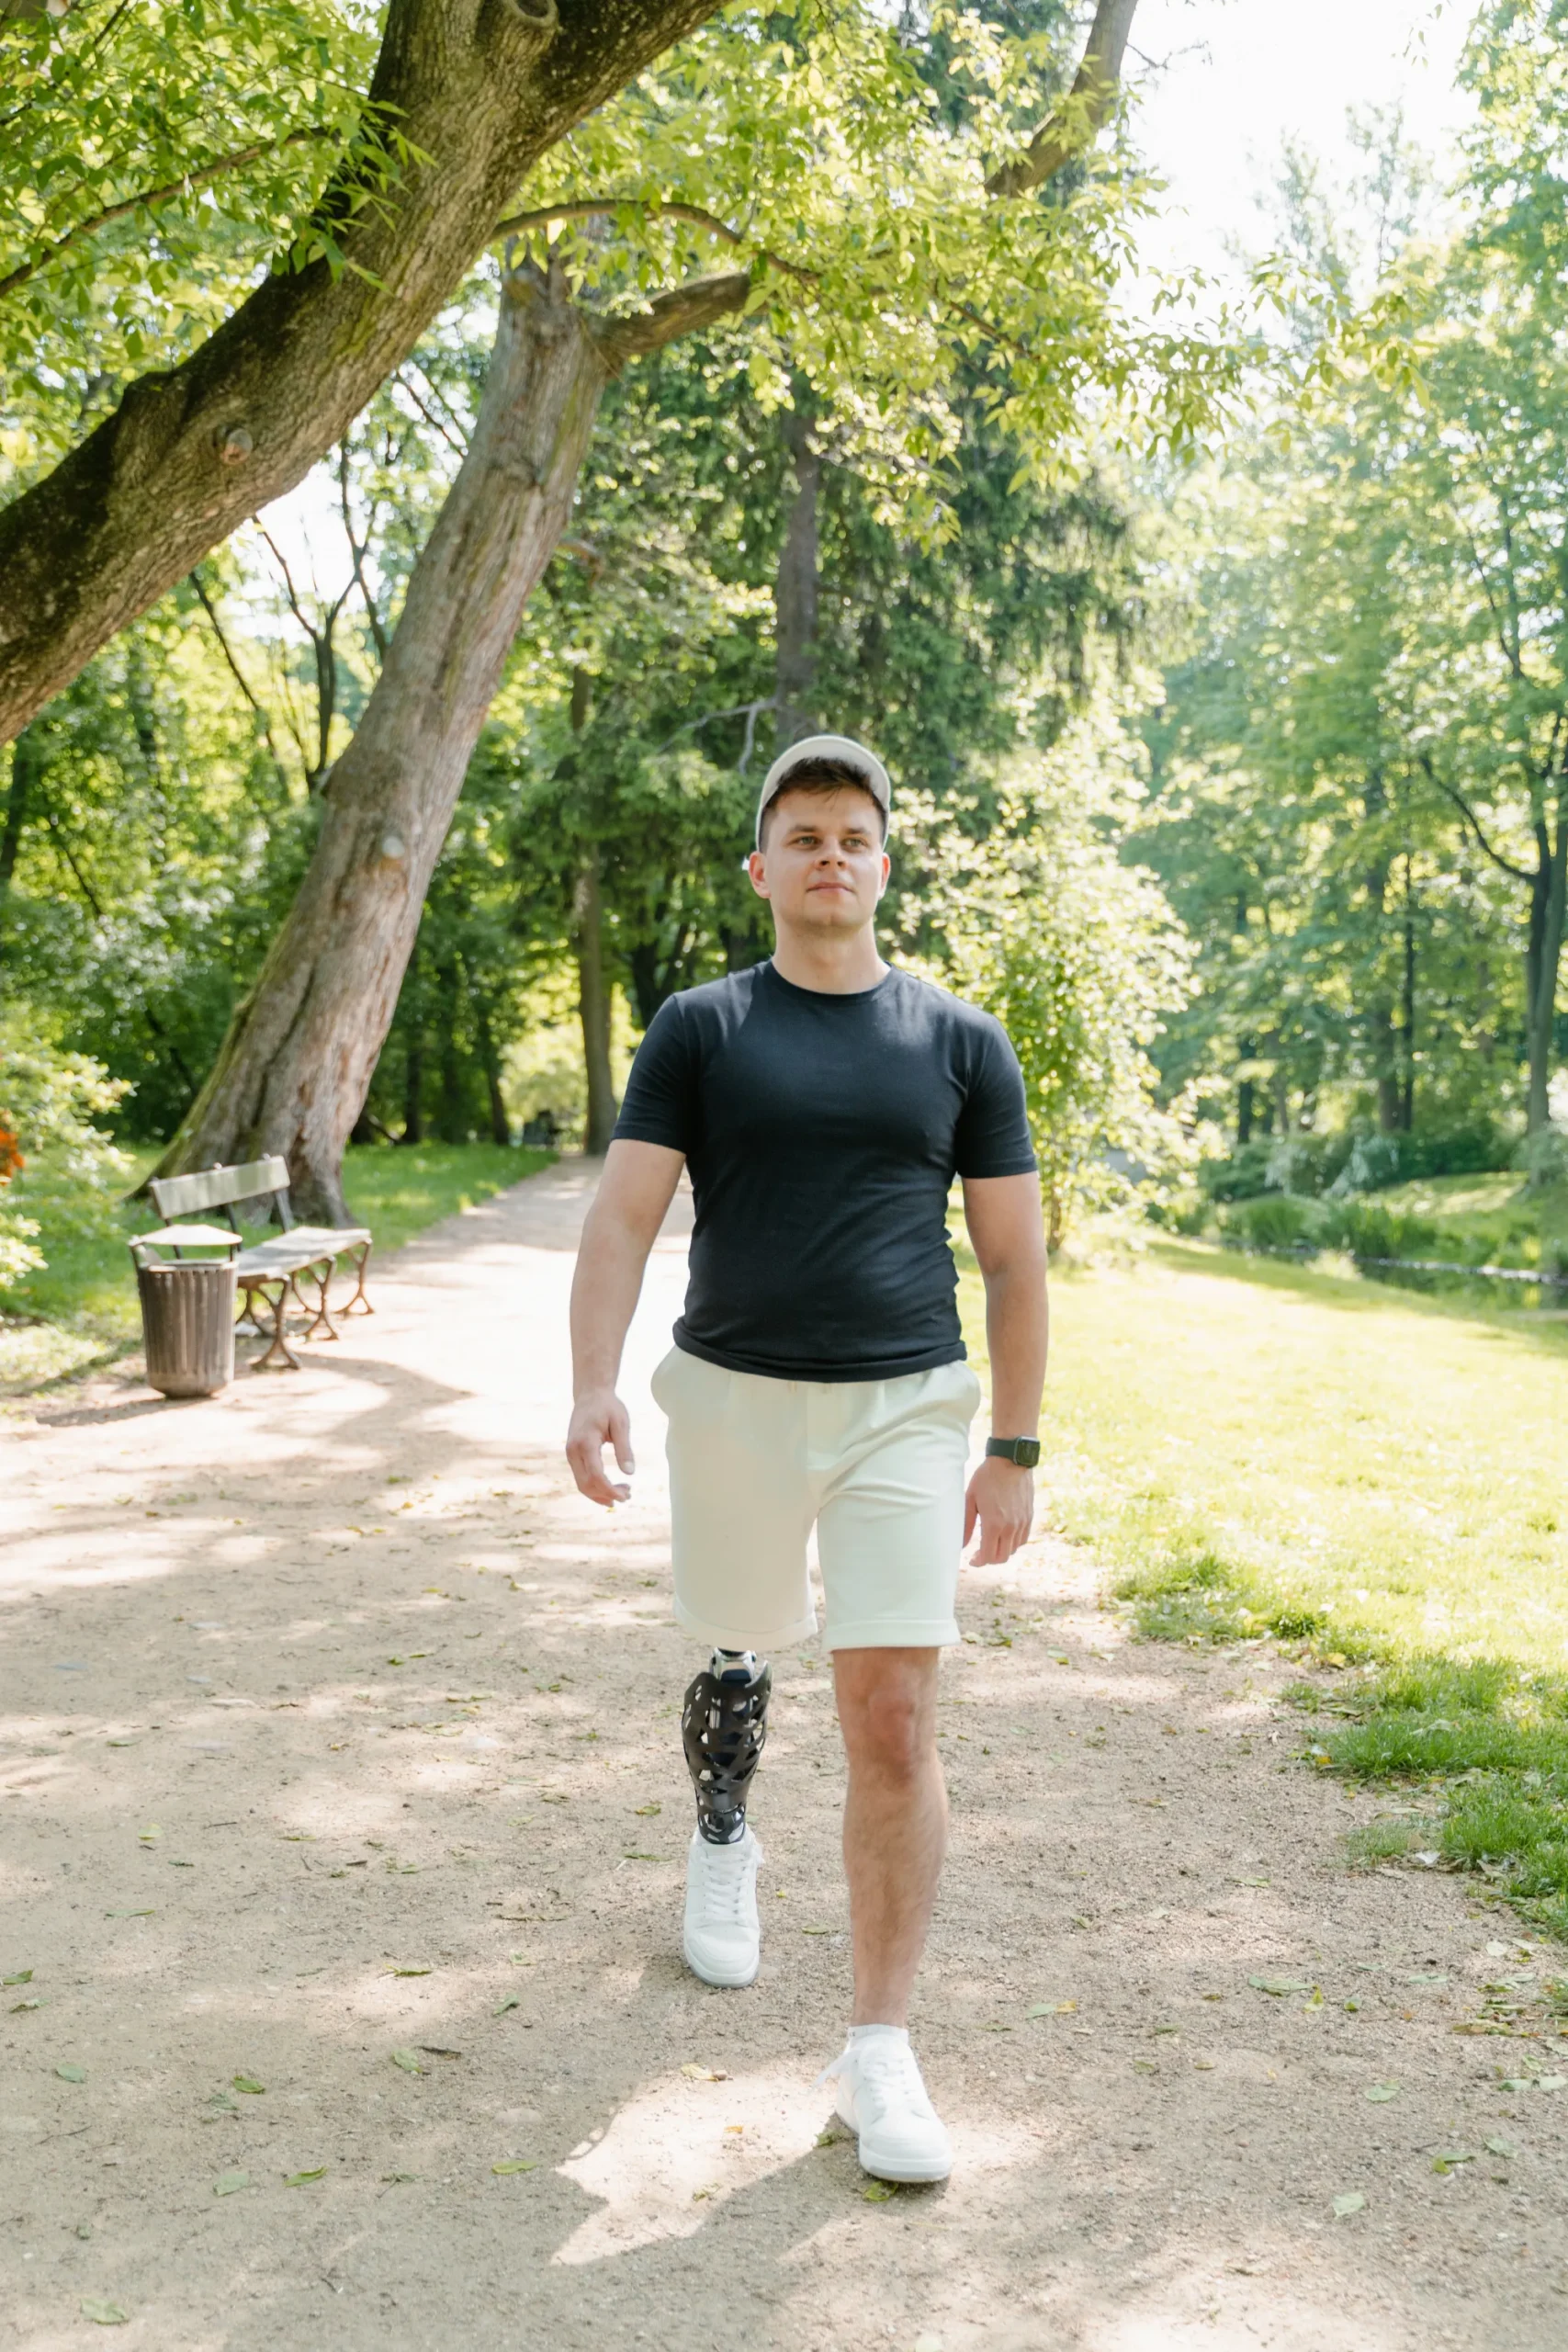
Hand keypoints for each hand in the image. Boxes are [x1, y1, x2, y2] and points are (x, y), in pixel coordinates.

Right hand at [566, 1385, 634, 1506]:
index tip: (627, 1495)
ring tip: (623, 1494)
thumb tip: (630, 1473)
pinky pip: (581, 1477)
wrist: (590, 1394)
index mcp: (585, 1443)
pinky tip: (610, 1487)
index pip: (596, 1475)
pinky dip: (595, 1486)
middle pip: (586, 1484)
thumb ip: (624, 1449)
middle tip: (628, 1496)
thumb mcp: (621, 1424)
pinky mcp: (572, 1454)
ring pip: (581, 1484)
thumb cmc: (608, 1407)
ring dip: (600, 1494)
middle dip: (606, 1495)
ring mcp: (570, 1453)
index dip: (610, 1490)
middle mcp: (573, 1451)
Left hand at [963, 1454, 1034, 1565]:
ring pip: (1014, 1549)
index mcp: (994, 1524)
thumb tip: (961, 1545)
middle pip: (1002, 1557)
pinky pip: (1023, 1539)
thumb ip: (966, 1525)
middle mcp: (1010, 1527)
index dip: (979, 1562)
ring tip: (991, 1543)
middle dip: (989, 1560)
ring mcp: (1022, 1522)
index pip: (988, 1556)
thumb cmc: (987, 1478)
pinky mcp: (1029, 1516)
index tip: (972, 1560)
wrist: (1010, 1461)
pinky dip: (1013, 1543)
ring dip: (1002, 1551)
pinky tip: (1004, 1536)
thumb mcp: (970, 1499)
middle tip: (979, 1554)